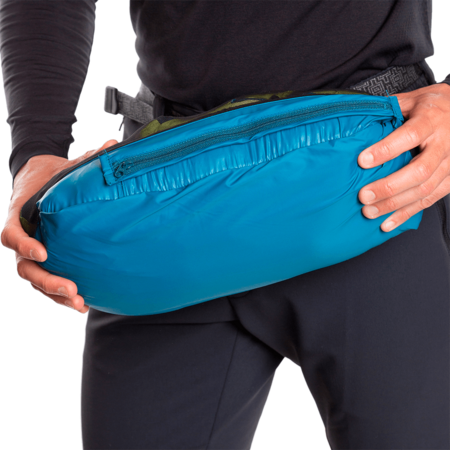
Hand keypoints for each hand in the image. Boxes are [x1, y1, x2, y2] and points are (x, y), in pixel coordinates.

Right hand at [1, 139, 117, 311]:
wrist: (40, 181)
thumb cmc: (51, 175)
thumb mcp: (66, 166)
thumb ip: (86, 159)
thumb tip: (112, 143)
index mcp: (20, 214)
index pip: (11, 233)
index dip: (23, 245)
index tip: (42, 252)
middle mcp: (23, 236)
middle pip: (24, 266)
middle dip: (46, 280)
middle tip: (70, 289)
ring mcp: (33, 250)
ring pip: (35, 279)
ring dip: (55, 294)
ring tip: (80, 303)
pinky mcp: (46, 258)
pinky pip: (48, 279)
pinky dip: (61, 294)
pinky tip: (83, 302)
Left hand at [357, 82, 449, 231]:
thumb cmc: (434, 105)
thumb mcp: (414, 98)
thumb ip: (390, 108)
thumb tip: (358, 117)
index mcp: (432, 120)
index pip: (410, 136)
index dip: (386, 150)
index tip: (362, 161)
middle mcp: (445, 144)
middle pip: (419, 171)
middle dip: (389, 187)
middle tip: (364, 196)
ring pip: (424, 190)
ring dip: (395, 205)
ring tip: (369, 212)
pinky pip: (430, 200)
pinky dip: (406, 214)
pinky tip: (387, 223)